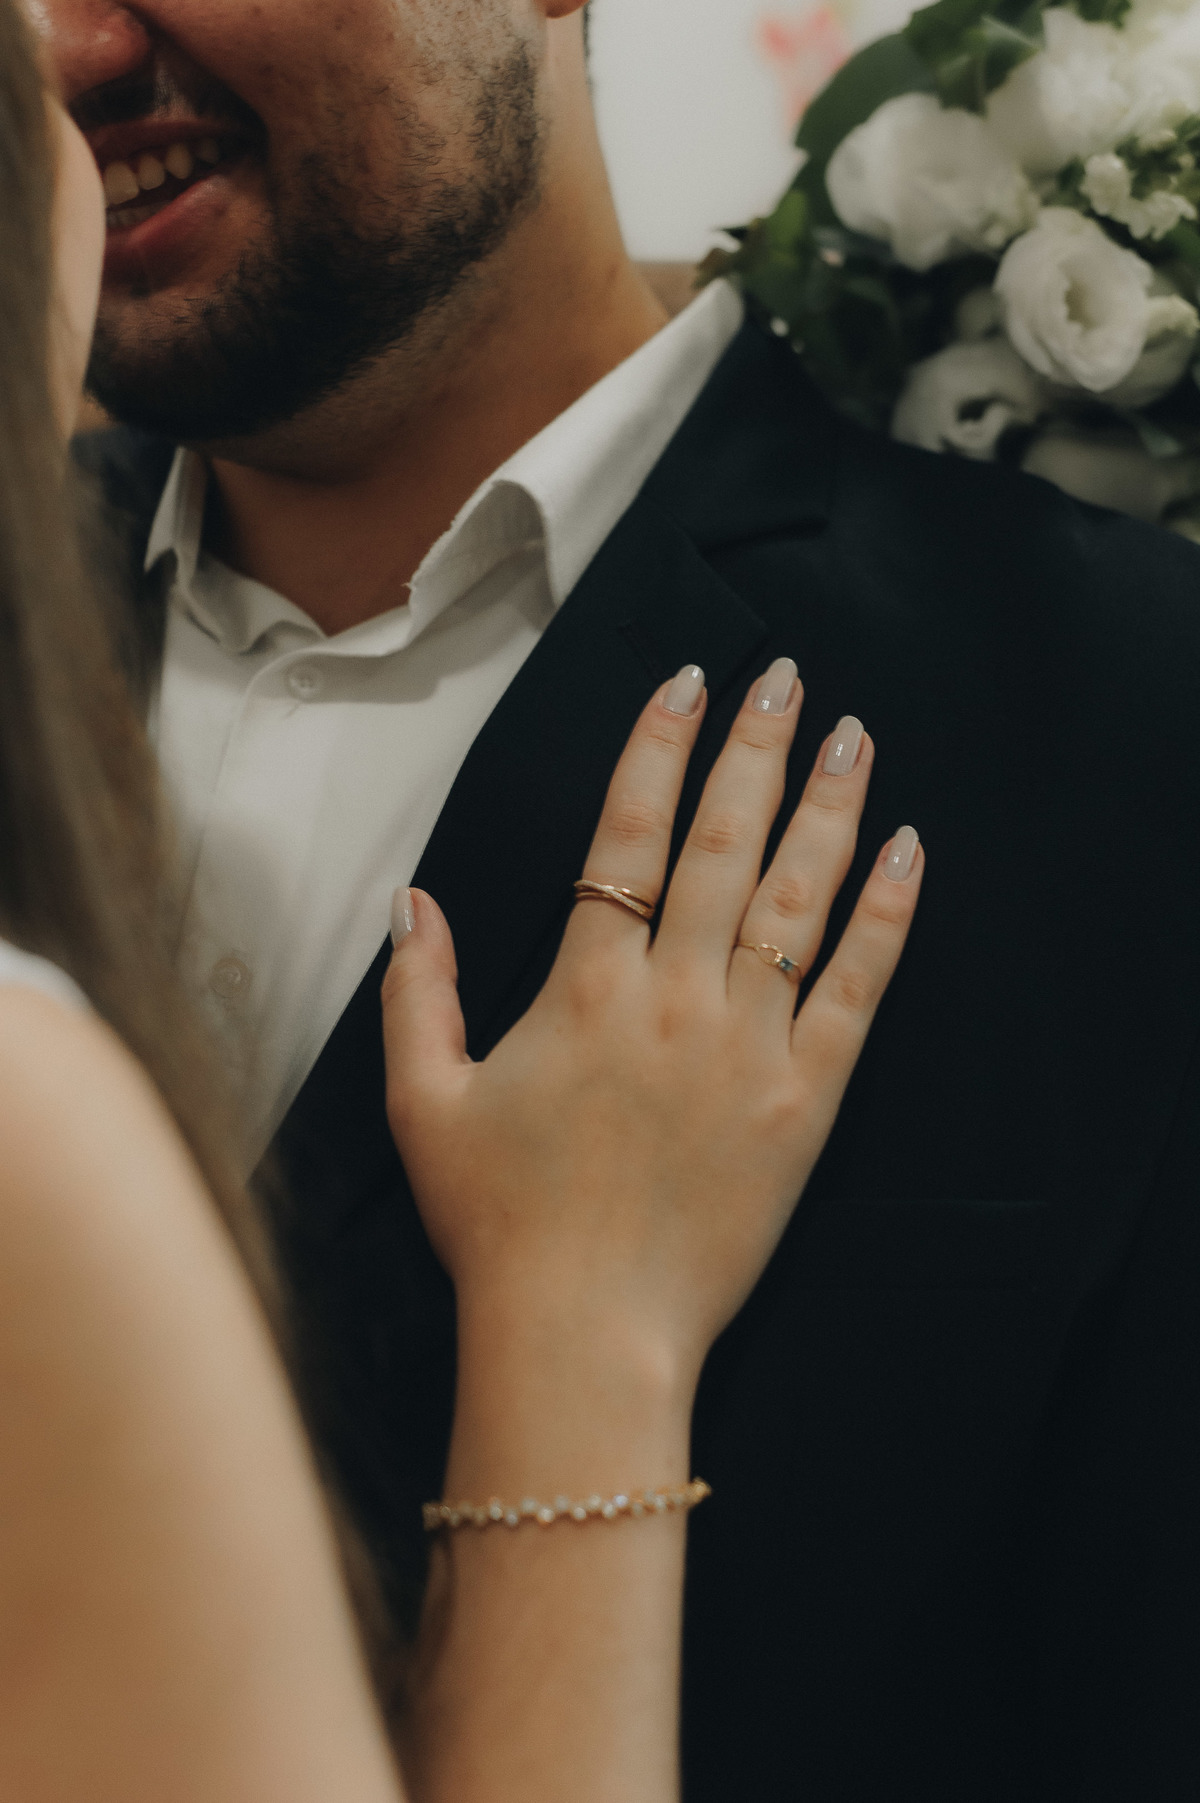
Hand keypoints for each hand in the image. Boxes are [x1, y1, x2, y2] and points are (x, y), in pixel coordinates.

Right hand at [381, 658, 922, 1396]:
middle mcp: (673, 996)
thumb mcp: (420, 1103)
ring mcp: (747, 1044)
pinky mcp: (805, 1100)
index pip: (625, 835)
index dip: (657, 747)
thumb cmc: (497, 1224)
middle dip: (756, 746)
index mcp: (583, 989)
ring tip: (855, 735)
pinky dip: (886, 917)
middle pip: (722, 841)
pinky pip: (857, 989)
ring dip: (828, 807)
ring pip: (797, 897)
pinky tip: (908, 852)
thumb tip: (409, 900)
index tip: (687, 681)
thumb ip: (414, 992)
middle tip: (787, 677)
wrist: (584, 1332)